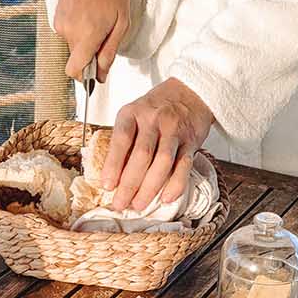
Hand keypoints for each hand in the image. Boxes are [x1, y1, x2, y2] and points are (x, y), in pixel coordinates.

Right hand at [53, 0, 129, 81]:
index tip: (95, 73)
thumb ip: (110, 51)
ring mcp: (60, 24)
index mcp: (87, 35)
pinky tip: (86, 14)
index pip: (75, 70)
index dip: (85, 77)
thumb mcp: (121, 23)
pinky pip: (67, 33)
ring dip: (84, 41)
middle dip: (89, 56)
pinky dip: (77, 30)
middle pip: (76, 59)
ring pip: (72, 46)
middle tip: (103, 37)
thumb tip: (102, 74)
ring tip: (95, 21)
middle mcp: (70, 32)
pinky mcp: (56, 17)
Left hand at [104, 79, 214, 209]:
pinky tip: (167, 197)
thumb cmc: (157, 107)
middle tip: (121, 203)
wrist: (190, 92)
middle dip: (130, 183)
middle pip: (141, 155)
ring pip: (162, 162)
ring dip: (150, 187)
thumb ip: (124, 140)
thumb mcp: (134, 114)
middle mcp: (153, 120)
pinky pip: (184, 165)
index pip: (121, 140)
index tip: (107, 186)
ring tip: (139, 205)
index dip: (113, 165)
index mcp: (132, 113)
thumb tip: (112, 174)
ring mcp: (174, 130)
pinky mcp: (190, 141)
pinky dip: (176, 184)